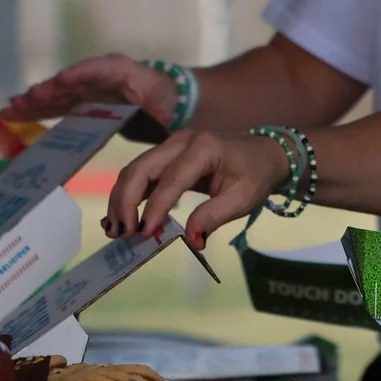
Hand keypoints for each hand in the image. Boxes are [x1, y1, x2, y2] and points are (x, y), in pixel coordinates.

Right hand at [6, 53, 178, 124]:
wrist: (161, 96)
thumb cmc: (165, 97)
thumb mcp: (167, 102)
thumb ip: (161, 109)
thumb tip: (163, 116)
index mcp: (121, 70)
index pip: (98, 69)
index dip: (79, 74)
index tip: (62, 80)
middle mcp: (97, 75)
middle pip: (69, 82)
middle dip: (46, 91)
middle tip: (24, 99)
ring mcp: (85, 87)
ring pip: (56, 94)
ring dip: (33, 102)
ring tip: (10, 109)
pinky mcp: (78, 100)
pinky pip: (54, 105)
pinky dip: (36, 110)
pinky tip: (15, 114)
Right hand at [105, 131, 289, 249]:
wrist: (263, 153)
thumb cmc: (255, 175)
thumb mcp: (243, 199)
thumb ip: (215, 216)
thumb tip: (191, 240)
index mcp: (203, 148)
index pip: (171, 179)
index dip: (155, 207)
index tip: (144, 234)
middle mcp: (181, 141)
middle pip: (141, 168)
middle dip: (125, 201)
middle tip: (121, 233)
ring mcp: (171, 145)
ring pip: (135, 170)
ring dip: (121, 199)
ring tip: (116, 229)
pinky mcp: (166, 155)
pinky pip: (141, 173)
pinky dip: (128, 194)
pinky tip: (121, 217)